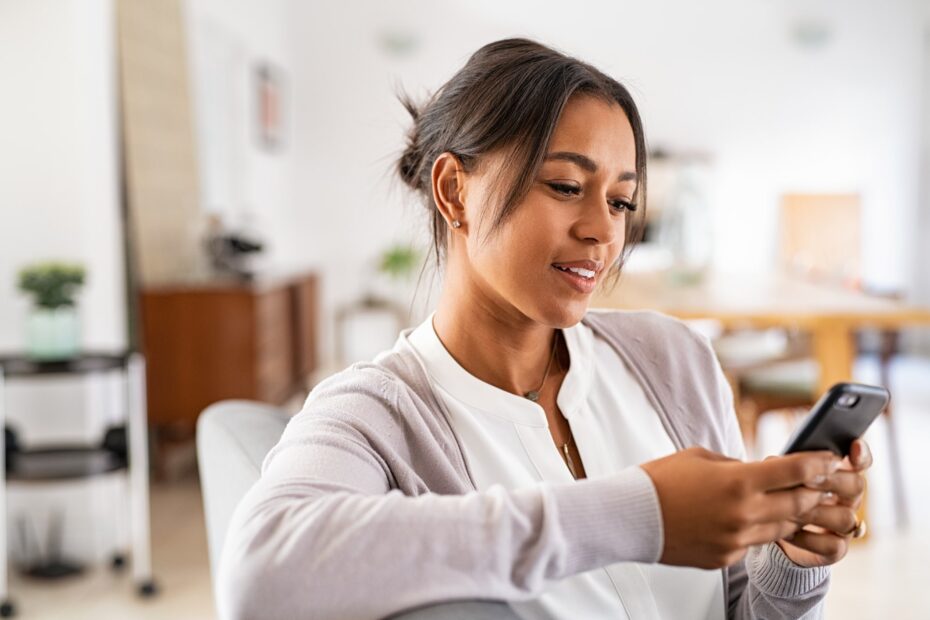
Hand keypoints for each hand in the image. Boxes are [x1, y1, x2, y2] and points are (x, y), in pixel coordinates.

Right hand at [640, 446, 840, 568]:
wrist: (632, 516)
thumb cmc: (662, 480)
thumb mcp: (702, 458)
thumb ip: (736, 466)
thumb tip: (758, 472)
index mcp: (739, 481)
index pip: (795, 471)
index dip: (818, 463)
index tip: (829, 459)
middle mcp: (744, 513)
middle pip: (798, 503)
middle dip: (813, 491)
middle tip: (820, 482)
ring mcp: (737, 539)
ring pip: (781, 528)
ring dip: (788, 513)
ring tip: (786, 500)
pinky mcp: (726, 557)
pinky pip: (753, 544)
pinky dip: (757, 530)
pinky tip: (743, 519)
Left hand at [775, 439, 872, 567]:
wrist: (769, 530)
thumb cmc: (777, 493)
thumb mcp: (778, 475)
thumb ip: (784, 465)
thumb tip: (776, 461)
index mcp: (838, 474)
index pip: (860, 461)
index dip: (861, 454)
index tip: (854, 446)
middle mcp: (848, 499)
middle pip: (857, 486)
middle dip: (832, 480)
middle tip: (807, 478)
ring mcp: (844, 525)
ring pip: (847, 518)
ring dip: (816, 512)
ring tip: (789, 509)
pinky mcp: (835, 549)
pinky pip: (833, 545)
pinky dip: (809, 538)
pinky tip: (788, 532)